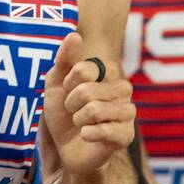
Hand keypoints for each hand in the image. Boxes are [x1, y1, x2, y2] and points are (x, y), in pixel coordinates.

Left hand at [42, 32, 134, 175]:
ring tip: (81, 124)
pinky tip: (88, 136)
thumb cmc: (64, 113)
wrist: (66, 148)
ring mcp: (127, 112)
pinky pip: (104, 131)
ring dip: (78, 120)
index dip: (67, 84)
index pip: (82, 69)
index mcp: (108, 71)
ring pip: (94, 110)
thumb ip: (64, 60)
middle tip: (74, 112)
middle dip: (71, 105)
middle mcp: (123, 88)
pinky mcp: (126, 135)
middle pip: (86, 91)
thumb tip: (74, 35)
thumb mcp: (56, 84)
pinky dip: (87, 135)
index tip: (68, 92)